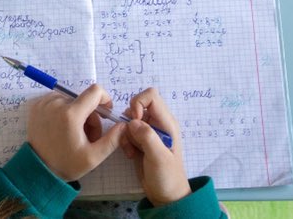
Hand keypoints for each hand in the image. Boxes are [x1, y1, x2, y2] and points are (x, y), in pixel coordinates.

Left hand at [26, 84, 125, 181]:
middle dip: (90, 115)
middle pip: (83, 99)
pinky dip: (63, 110)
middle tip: (88, 136)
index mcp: (71, 114)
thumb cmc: (66, 164)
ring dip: (76, 113)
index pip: (95, 91)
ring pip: (70, 99)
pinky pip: (57, 100)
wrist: (38, 169)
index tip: (106, 113)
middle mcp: (56, 103)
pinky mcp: (36, 105)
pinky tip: (62, 128)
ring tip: (74, 133)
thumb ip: (112, 139)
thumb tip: (123, 125)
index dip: (105, 99)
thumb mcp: (93, 157)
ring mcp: (44, 103)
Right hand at [120, 88, 190, 206]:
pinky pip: (127, 131)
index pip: (151, 96)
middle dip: (129, 120)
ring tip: (131, 150)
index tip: (134, 120)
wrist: (166, 196)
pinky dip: (125, 140)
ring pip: (130, 119)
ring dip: (126, 133)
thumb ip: (147, 137)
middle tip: (132, 138)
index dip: (138, 103)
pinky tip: (130, 154)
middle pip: (137, 106)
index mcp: (167, 123)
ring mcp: (149, 132)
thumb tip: (133, 121)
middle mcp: (158, 123)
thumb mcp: (159, 158)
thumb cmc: (167, 177)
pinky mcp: (140, 140)